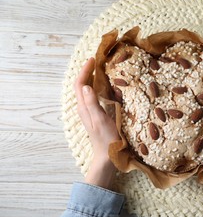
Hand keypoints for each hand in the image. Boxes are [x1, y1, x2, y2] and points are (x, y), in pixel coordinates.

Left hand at [74, 57, 119, 188]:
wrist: (107, 157)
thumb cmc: (106, 139)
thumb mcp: (100, 120)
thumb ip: (92, 104)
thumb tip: (87, 86)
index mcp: (84, 108)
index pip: (79, 85)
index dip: (84, 71)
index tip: (93, 60)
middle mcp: (85, 108)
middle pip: (82, 86)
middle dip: (87, 72)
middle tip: (98, 61)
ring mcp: (91, 112)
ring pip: (88, 91)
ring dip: (93, 79)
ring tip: (103, 70)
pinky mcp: (97, 115)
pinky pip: (95, 97)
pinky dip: (99, 88)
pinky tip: (108, 87)